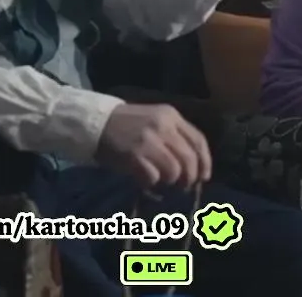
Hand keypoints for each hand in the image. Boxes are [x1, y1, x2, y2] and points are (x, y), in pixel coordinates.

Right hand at [95, 103, 211, 189]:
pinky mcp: (135, 155)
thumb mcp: (155, 121)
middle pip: (189, 158)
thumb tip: (193, 166)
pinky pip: (153, 177)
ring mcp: (149, 140)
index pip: (199, 140)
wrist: (96, 123)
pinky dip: (151, 182)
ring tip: (160, 179)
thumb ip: (174, 137)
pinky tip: (144, 178)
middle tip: (183, 186)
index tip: (204, 177)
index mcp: (171, 115)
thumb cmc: (128, 124)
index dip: (205, 162)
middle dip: (190, 177)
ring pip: (174, 170)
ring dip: (169, 180)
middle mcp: (163, 126)